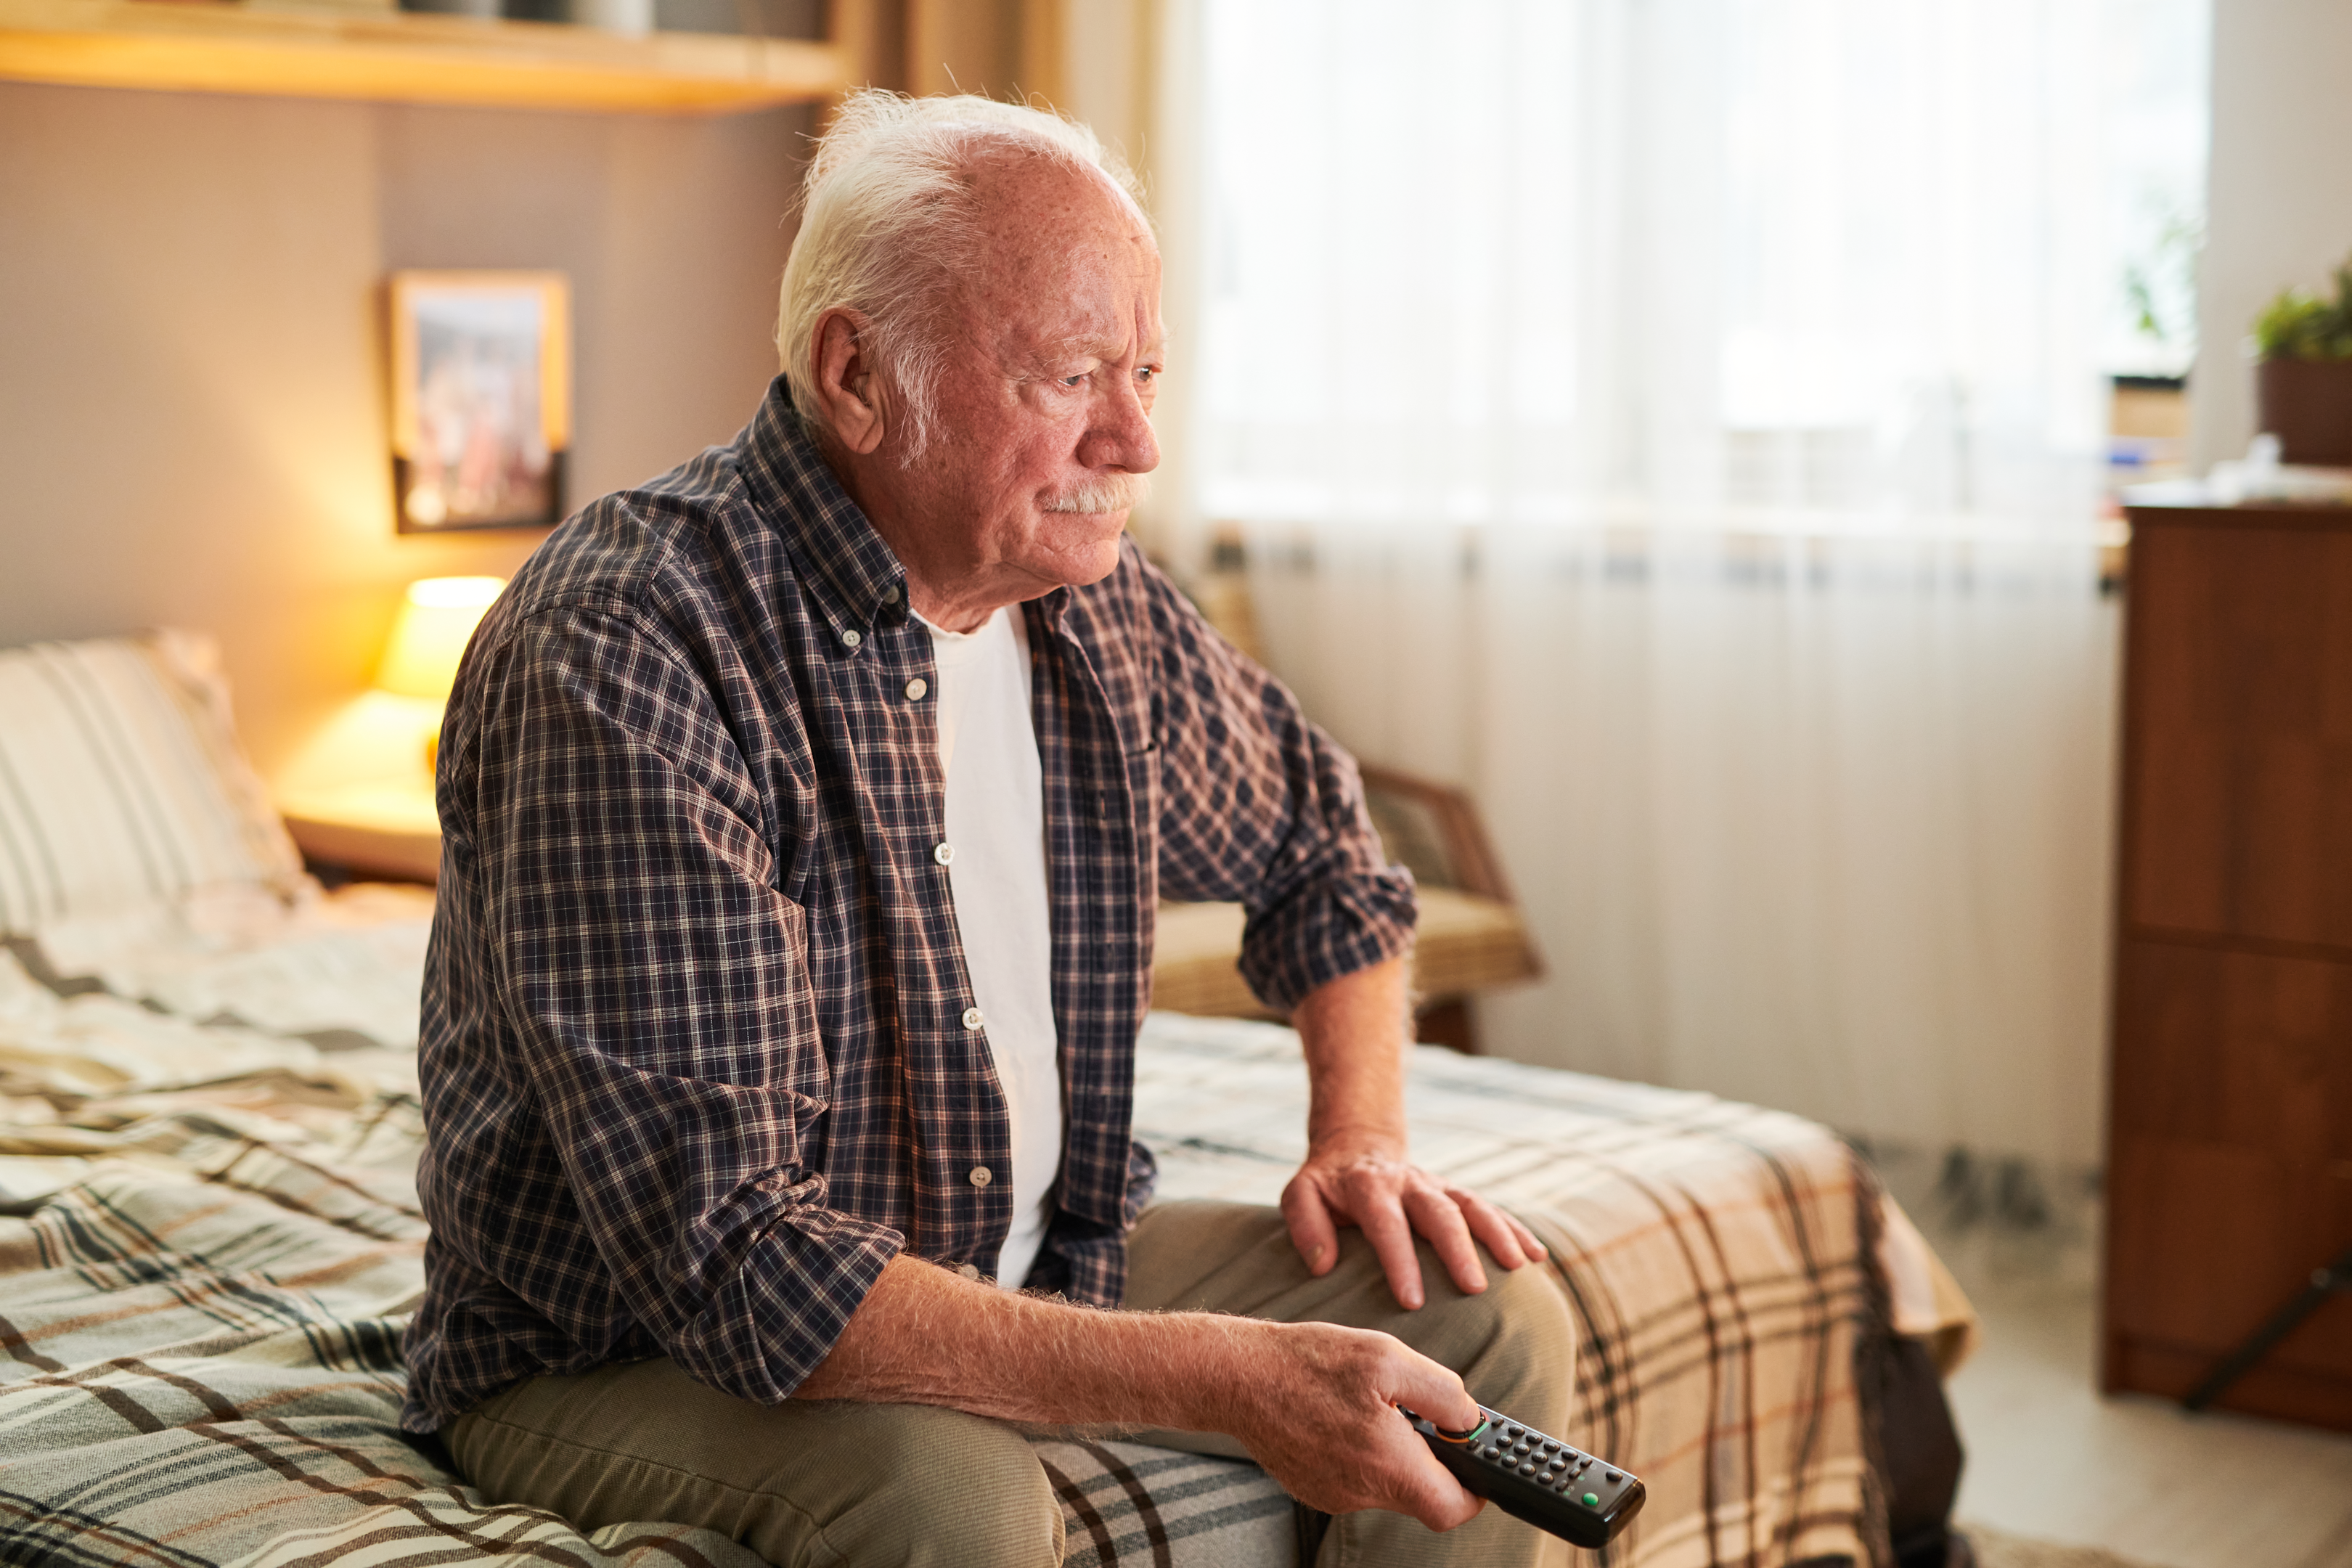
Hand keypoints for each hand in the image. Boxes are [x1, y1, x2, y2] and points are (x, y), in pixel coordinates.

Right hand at [1217, 1318, 1485, 1528]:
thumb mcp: (1389, 1357)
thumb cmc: (1309, 1363)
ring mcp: (1333, 1494)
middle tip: (1415, 1413)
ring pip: (1386, 1483)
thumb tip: (1469, 1420)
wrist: (1236, 1377)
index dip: (1474, 1488)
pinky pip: (1354, 1476)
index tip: (1473, 1458)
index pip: (1453, 1510)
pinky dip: (1359, 1450)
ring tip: (1369, 1403)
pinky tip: (1341, 1413)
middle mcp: (1361, 1492)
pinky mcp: (1312, 1486)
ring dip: (1391, 1449)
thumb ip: (1443, 1393)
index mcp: (1389, 1466)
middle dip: (1427, 1456)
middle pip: (1420, 1494)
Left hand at [1281, 1129, 1547, 1309]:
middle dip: (1458, 1250)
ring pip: (1473, 1206)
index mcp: (1369, 1187)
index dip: (1400, 1260)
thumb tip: (1322, 1265)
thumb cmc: (1327, 1184)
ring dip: (1497, 1235)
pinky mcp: (1456, 1193)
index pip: (1386, 1224)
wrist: (1357, 1145)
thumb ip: (1305, 1225)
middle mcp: (1409, 1183)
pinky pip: (1490, 1208)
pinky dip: (1515, 1229)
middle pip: (1439, 1212)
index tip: (1413, 1301)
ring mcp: (1437, 1186)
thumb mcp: (1301, 1194)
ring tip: (1519, 1267)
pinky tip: (1537, 1256)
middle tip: (1474, 1288)